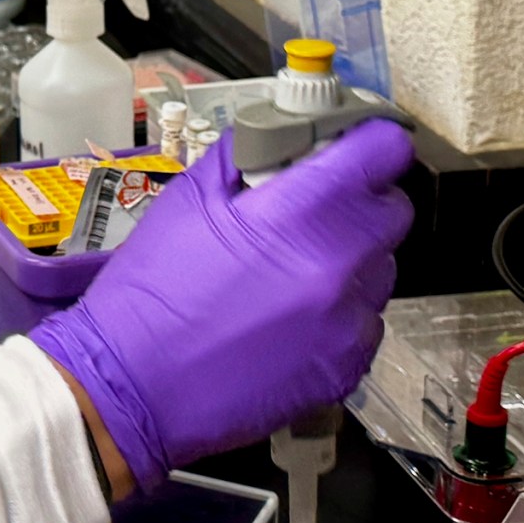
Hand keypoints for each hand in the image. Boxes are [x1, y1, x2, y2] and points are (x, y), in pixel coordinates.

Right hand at [30, 119, 413, 496]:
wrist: (132, 386)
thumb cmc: (151, 293)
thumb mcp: (185, 200)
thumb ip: (244, 157)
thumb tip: (282, 135)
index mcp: (299, 214)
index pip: (383, 152)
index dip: (369, 144)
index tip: (353, 148)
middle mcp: (339, 267)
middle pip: (391, 211)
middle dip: (357, 203)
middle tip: (309, 214)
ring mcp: (349, 323)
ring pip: (379, 270)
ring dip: (348, 262)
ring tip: (288, 275)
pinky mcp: (347, 368)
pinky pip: (364, 323)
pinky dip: (338, 315)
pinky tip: (287, 322)